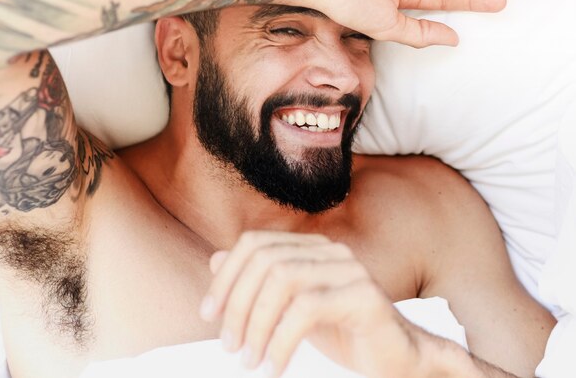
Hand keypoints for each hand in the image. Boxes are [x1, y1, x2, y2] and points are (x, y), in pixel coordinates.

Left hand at [199, 231, 460, 377]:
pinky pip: (306, 309)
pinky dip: (281, 340)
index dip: (226, 275)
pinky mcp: (363, 295)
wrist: (397, 359)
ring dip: (256, 323)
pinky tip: (274, 367)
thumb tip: (215, 258)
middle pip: (264, 259)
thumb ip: (258, 283)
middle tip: (228, 346)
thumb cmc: (342, 332)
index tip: (209, 314)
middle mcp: (329, 249)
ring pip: (282, 279)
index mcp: (310, 247)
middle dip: (237, 303)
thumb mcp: (290, 308)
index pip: (254, 243)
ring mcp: (348, 269)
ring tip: (248, 360)